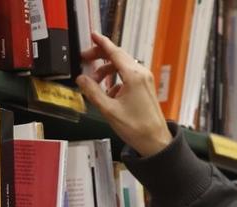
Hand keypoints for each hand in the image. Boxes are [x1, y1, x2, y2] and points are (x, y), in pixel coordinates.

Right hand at [76, 33, 172, 157]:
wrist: (155, 141)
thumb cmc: (136, 127)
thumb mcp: (108, 110)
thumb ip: (93, 92)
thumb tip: (81, 79)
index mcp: (133, 76)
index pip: (114, 52)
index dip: (102, 43)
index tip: (93, 36)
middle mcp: (141, 74)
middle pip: (118, 56)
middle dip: (100, 56)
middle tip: (85, 59)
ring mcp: (144, 80)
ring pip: (122, 66)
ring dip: (106, 70)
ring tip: (94, 82)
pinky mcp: (145, 87)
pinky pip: (127, 76)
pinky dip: (115, 80)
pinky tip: (108, 93)